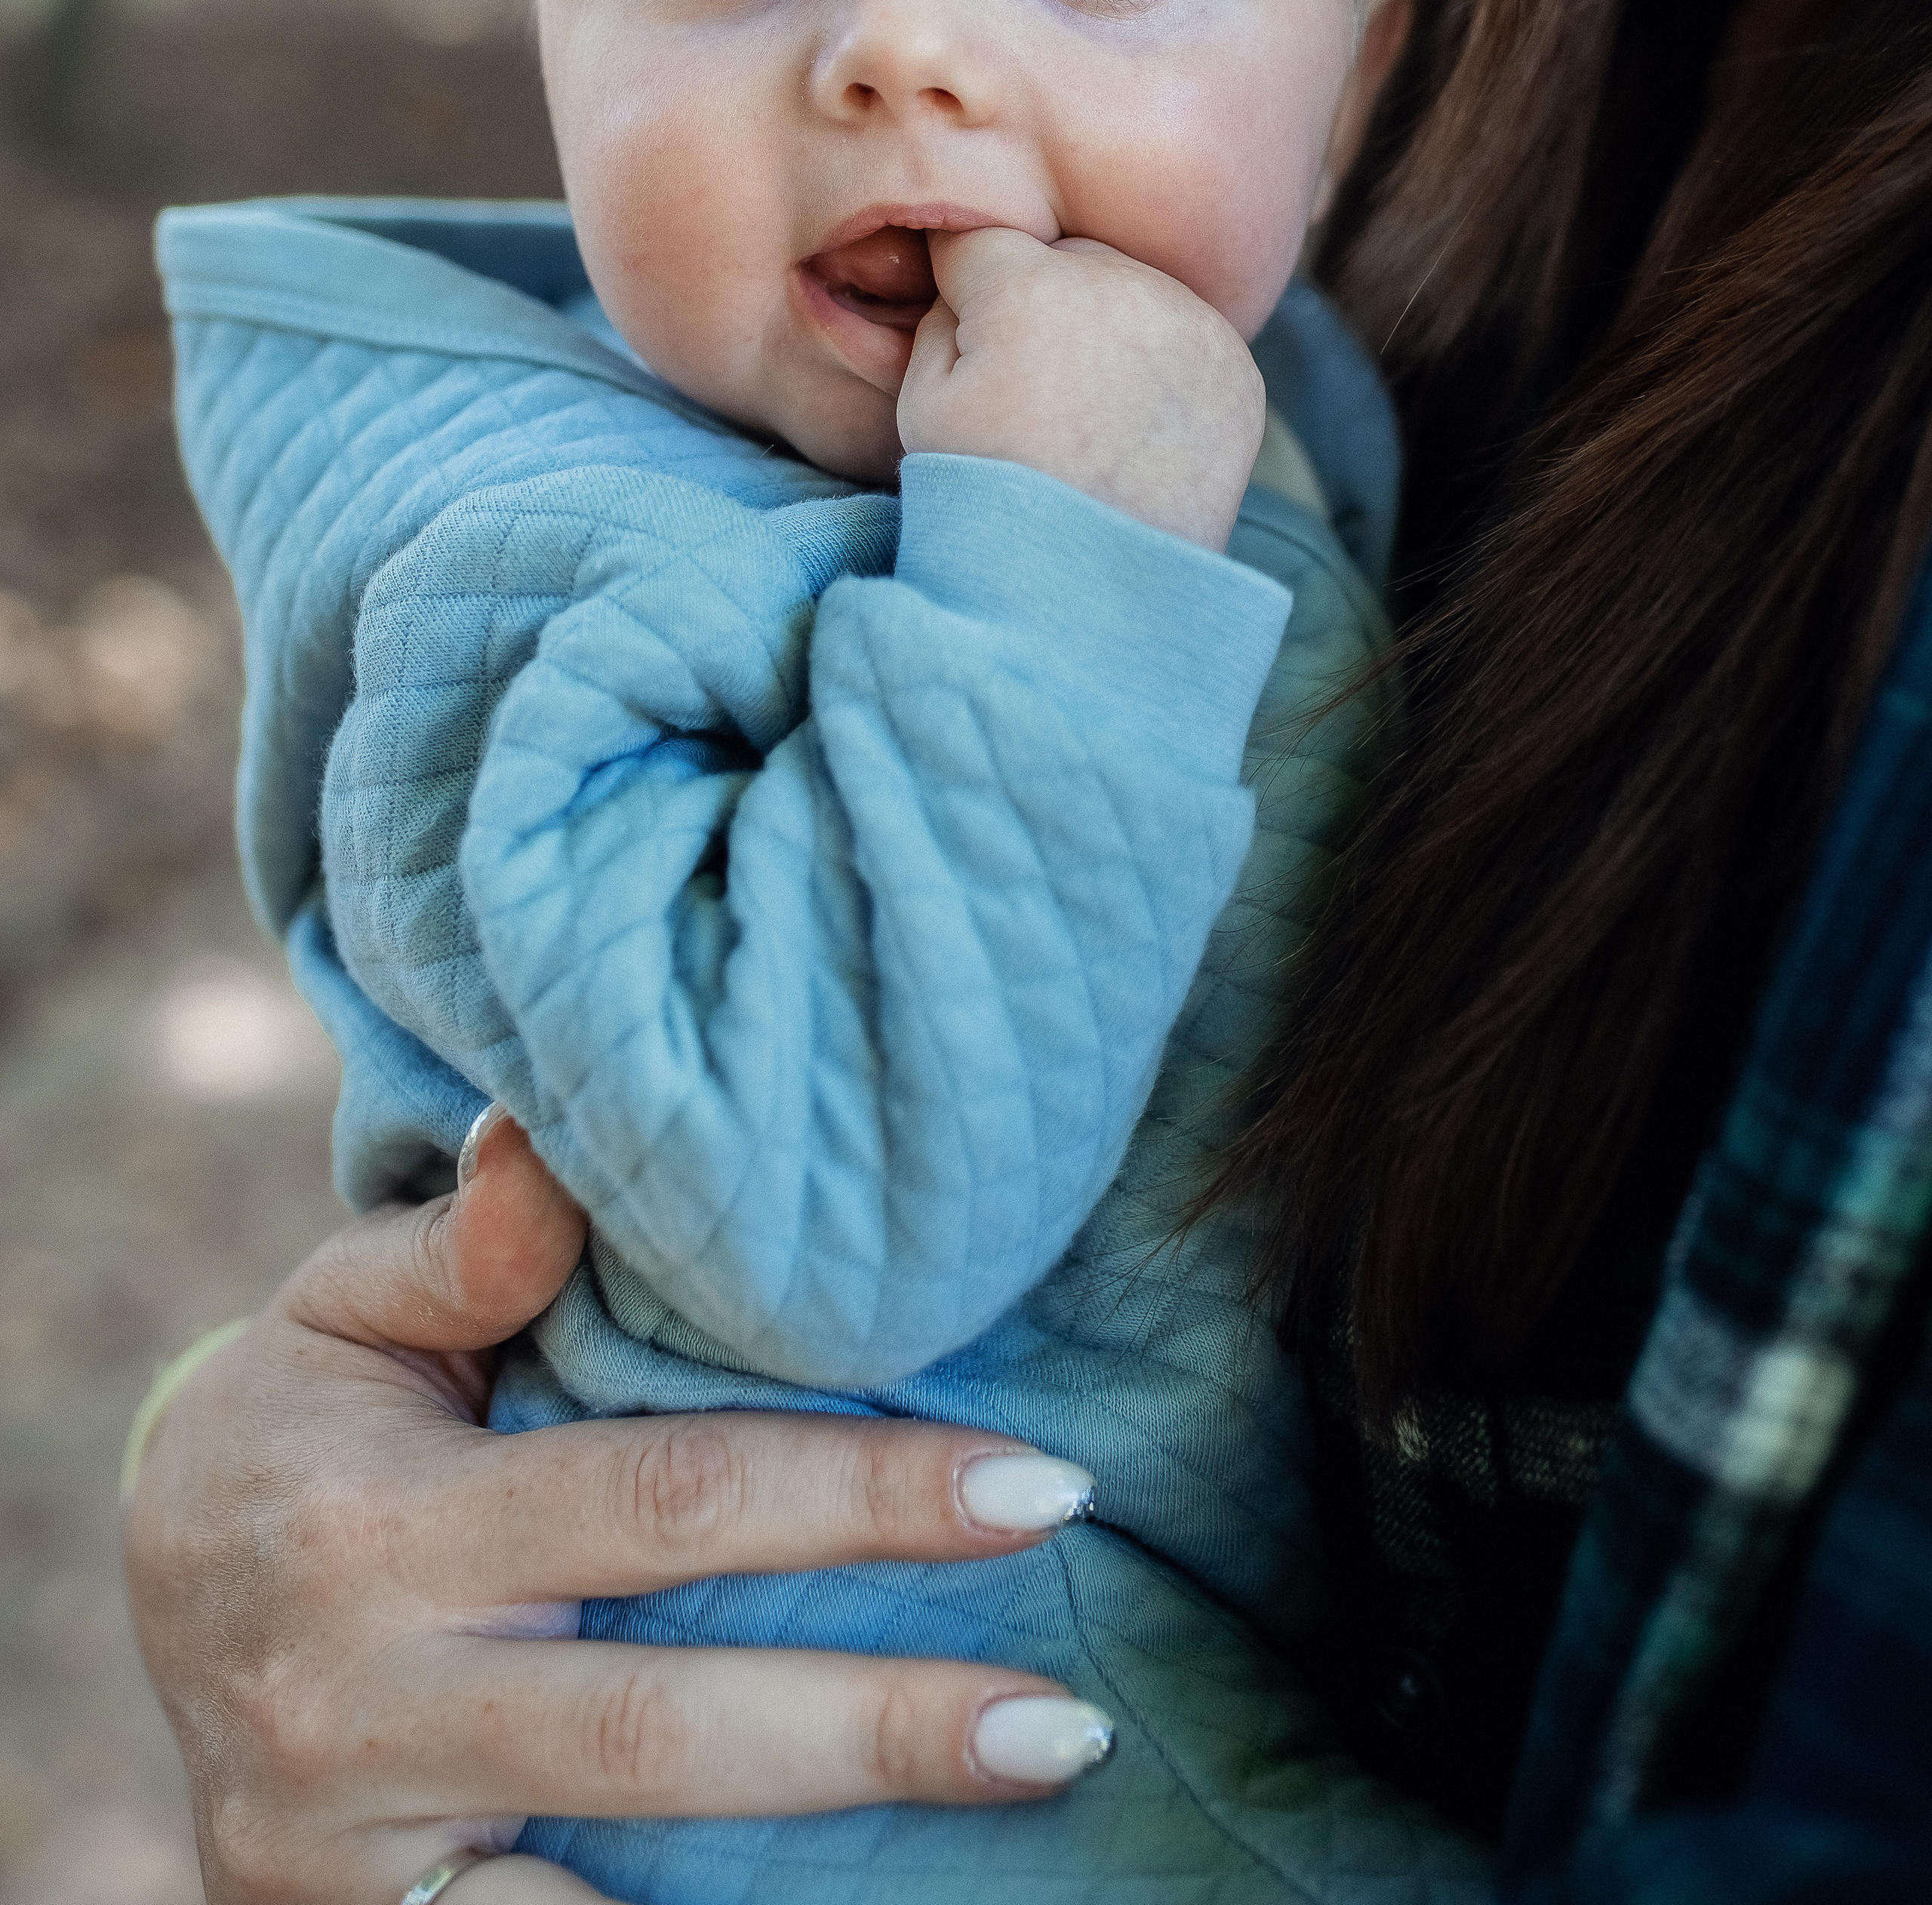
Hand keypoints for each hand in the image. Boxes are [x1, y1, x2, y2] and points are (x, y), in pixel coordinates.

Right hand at [124, 1112, 1109, 1904]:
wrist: (148, 1593)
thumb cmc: (304, 1420)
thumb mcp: (346, 1312)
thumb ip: (467, 1248)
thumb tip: (556, 1131)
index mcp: (381, 1521)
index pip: (662, 1502)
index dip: (856, 1495)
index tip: (1037, 1487)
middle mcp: (362, 1696)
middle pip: (660, 1725)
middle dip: (879, 1725)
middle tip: (1064, 1719)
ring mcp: (354, 1843)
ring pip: (613, 1867)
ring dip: (821, 1855)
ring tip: (1002, 1809)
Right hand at [898, 228, 1265, 551]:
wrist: (1086, 593)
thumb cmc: (987, 494)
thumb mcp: (924, 399)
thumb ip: (942, 315)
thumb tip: (971, 282)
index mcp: (1031, 285)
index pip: (980, 241)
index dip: (960, 288)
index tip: (964, 336)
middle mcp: (1124, 285)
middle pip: (1065, 259)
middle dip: (1040, 302)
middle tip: (1028, 389)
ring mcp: (1193, 326)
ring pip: (1131, 292)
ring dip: (1107, 328)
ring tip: (1085, 413)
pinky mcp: (1238, 370)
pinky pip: (1185, 337)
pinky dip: (1161, 367)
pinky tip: (1133, 427)